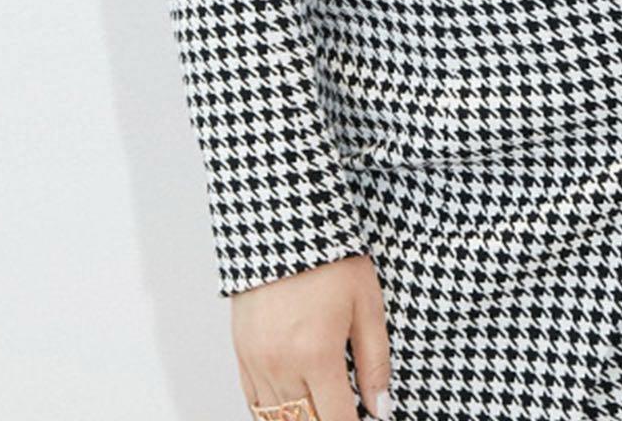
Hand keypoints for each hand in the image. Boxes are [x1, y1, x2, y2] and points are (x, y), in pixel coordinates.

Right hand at [231, 251, 393, 418]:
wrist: (286, 220)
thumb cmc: (331, 255)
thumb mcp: (367, 303)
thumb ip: (375, 361)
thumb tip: (381, 408)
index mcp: (317, 353)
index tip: (365, 420)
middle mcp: (281, 364)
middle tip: (346, 412)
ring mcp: (256, 360)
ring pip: (276, 420)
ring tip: (323, 409)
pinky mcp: (241, 351)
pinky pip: (253, 402)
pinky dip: (273, 413)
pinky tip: (293, 408)